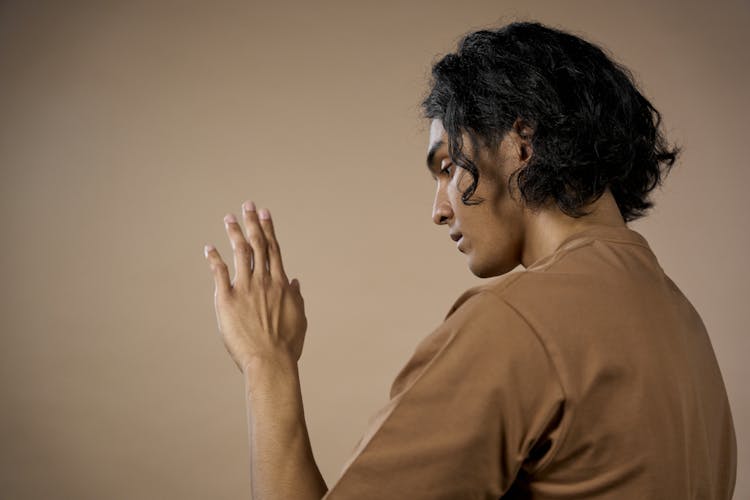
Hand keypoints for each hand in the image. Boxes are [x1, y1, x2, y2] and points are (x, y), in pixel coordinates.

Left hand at [204, 200, 306, 372]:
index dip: (269, 229)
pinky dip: (214, 259)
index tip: (265, 214)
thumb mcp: (299, 319)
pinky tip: (209, 248)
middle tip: (248, 205)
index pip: (274, 249)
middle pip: (257, 244)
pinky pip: (219, 273)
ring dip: (234, 233)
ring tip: (229, 218)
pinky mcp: (227, 300)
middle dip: (252, 223)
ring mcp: (245, 288)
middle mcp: (263, 281)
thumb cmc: (286, 345)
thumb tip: (294, 282)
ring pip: (239, 253)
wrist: (270, 361)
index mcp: (280, 284)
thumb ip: (296, 298)